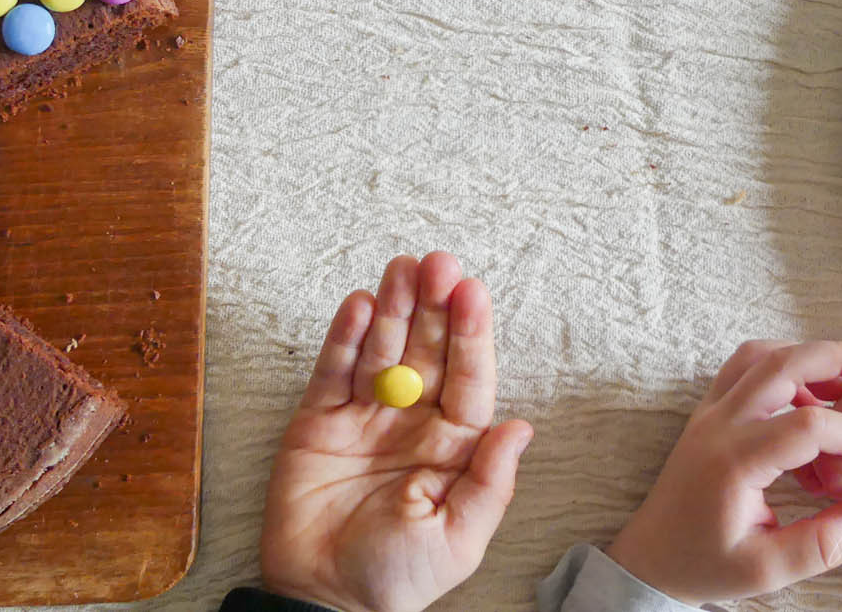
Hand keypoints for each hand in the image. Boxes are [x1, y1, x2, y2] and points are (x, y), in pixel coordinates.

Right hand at [258, 252, 533, 611]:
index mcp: (452, 445)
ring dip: (393, 308)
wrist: (323, 600)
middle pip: (426, 351)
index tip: (472, 293)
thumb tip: (522, 427)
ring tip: (401, 270)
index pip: (467, 378)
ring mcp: (364, 416)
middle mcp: (411, 420)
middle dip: (433, 306)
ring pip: (382, 350)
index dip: (470, 335)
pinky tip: (359, 305)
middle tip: (437, 263)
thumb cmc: (396, 578)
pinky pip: (334, 370)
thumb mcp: (457, 540)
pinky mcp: (318, 420)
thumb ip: (488, 483)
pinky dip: (345, 337)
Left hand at [605, 340, 841, 605]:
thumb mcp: (765, 570)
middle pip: (780, 365)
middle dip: (837, 358)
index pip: (806, 425)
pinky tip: (812, 395)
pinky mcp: (707, 413)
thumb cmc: (702, 564)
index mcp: (733, 461)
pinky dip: (782, 365)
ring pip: (758, 356)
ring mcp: (708, 413)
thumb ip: (821, 545)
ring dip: (807, 356)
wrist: (651, 556)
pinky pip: (743, 368)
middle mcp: (717, 425)